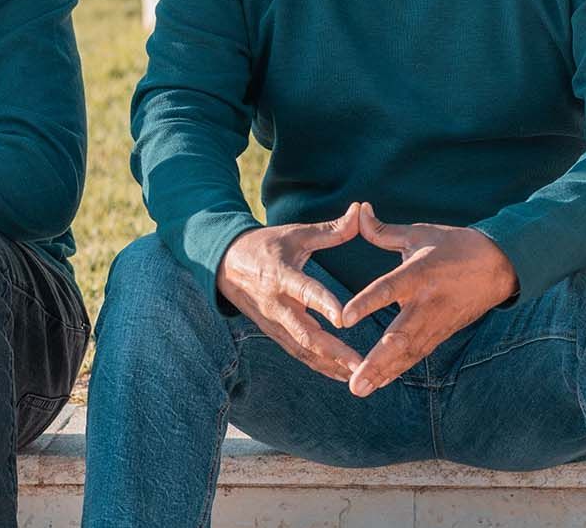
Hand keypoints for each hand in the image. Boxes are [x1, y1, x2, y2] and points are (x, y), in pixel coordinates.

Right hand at [215, 203, 363, 381]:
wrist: (225, 264)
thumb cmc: (266, 245)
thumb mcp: (295, 234)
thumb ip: (330, 230)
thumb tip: (359, 211)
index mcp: (281, 275)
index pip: (304, 292)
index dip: (323, 305)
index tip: (344, 319)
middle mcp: (276, 304)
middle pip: (304, 332)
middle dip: (333, 350)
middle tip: (360, 363)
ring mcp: (273, 323)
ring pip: (302, 349)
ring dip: (329, 364)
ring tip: (357, 374)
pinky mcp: (273, 333)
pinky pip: (297, 353)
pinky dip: (319, 365)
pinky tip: (341, 374)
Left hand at [341, 203, 517, 398]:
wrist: (499, 265)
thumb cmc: (454, 246)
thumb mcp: (420, 234)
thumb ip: (383, 230)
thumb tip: (357, 210)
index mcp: (419, 274)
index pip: (388, 290)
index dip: (367, 303)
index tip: (344, 318)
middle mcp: (427, 303)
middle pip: (399, 336)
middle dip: (376, 361)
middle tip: (354, 382)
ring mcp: (436, 322)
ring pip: (408, 352)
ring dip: (384, 372)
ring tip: (359, 389)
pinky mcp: (442, 332)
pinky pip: (417, 354)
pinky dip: (398, 369)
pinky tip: (379, 383)